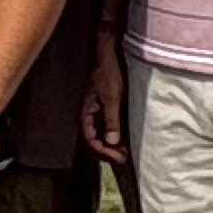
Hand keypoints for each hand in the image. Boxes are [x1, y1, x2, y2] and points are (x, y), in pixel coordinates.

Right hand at [81, 41, 130, 164]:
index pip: (91, 139)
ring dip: (112, 144)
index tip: (119, 157)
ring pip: (100, 134)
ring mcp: (96, 110)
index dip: (104, 151)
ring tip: (125, 151)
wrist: (107, 54)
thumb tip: (112, 142)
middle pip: (94, 140)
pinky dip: (114, 134)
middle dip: (108, 151)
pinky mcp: (104, 105)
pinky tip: (124, 137)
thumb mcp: (112, 97)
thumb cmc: (108, 73)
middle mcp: (89, 114)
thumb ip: (111, 119)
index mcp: (86, 113)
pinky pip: (106, 125)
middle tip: (124, 158)